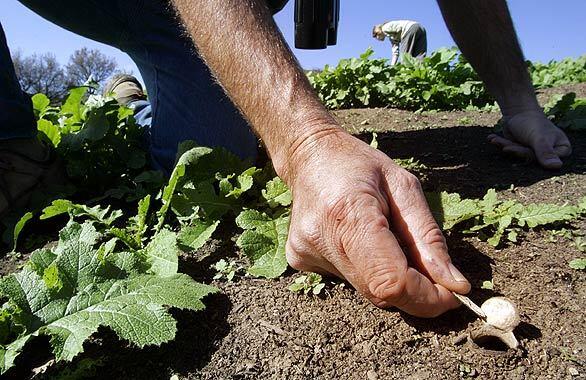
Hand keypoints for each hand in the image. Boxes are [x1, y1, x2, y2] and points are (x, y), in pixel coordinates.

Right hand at [284, 130, 470, 316]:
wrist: (308, 155)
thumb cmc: (358, 164)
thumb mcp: (404, 186)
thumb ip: (429, 238)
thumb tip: (454, 284)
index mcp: (349, 213)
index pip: (391, 279)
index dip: (426, 298)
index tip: (453, 296)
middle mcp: (321, 239)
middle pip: (380, 292)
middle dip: (415, 292)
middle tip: (434, 274)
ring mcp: (306, 253)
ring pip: (365, 289)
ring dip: (390, 277)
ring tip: (386, 238)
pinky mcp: (300, 261)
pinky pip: (348, 280)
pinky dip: (367, 269)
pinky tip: (359, 239)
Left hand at [488, 110, 571, 168]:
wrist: (518, 110)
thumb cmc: (533, 122)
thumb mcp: (539, 137)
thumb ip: (545, 152)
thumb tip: (556, 167)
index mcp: (562, 149)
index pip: (545, 160)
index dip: (528, 154)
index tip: (511, 148)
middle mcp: (551, 152)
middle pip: (531, 157)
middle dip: (514, 149)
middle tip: (503, 145)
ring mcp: (537, 151)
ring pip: (519, 154)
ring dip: (505, 145)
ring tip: (493, 139)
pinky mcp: (524, 149)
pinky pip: (512, 150)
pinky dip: (501, 144)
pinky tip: (492, 138)